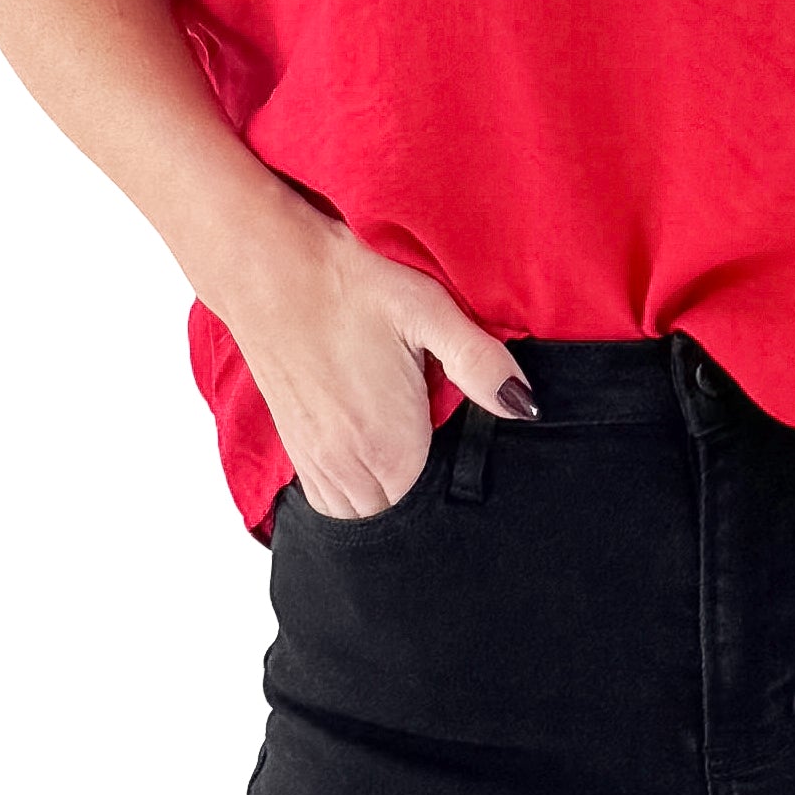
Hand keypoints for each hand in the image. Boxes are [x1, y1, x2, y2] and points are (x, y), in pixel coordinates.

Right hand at [209, 192, 536, 518]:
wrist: (269, 271)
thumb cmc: (349, 286)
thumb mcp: (428, 311)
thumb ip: (481, 363)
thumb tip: (525, 406)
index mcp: (389, 447)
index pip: (437, 511)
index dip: (460, 492)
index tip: (470, 458)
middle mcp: (349, 470)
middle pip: (402, 523)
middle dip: (428, 505)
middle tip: (445, 452)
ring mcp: (316, 466)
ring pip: (364, 519)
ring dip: (390, 502)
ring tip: (413, 455)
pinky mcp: (297, 452)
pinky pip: (332, 505)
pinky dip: (357, 496)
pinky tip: (374, 455)